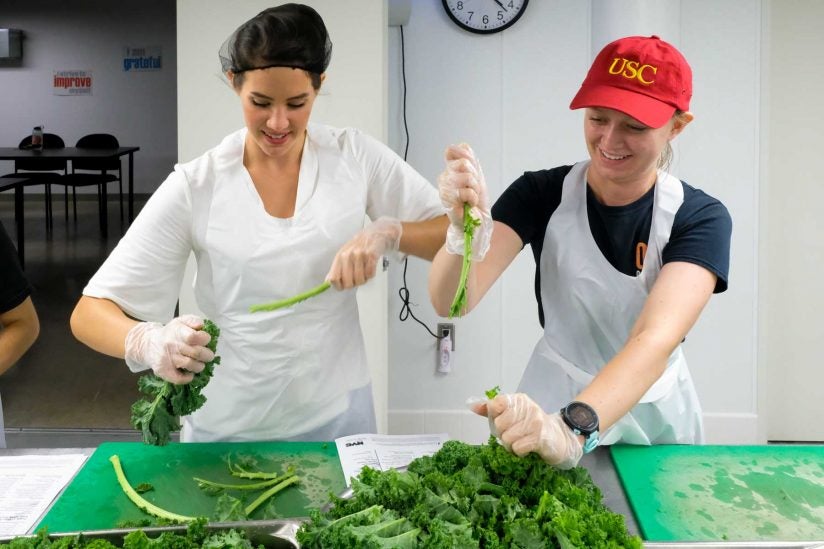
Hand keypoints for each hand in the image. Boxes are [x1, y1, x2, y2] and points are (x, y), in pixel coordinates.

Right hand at [124, 314, 214, 384]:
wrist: (149, 344)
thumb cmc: (171, 333)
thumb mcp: (180, 322)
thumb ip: (193, 320)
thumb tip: (201, 325)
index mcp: (177, 332)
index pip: (193, 336)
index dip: (204, 339)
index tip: (206, 340)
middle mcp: (171, 345)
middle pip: (196, 352)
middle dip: (208, 355)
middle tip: (208, 355)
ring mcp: (167, 359)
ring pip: (190, 365)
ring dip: (200, 366)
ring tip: (200, 364)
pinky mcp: (163, 371)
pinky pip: (178, 379)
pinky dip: (188, 378)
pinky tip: (190, 374)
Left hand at [326, 217, 401, 289]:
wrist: (376, 234)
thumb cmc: (360, 246)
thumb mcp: (345, 255)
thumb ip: (336, 269)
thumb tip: (327, 282)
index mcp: (339, 257)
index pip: (333, 278)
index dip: (339, 286)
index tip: (343, 287)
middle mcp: (348, 255)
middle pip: (348, 282)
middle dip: (354, 284)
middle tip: (357, 278)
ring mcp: (359, 255)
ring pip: (360, 280)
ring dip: (364, 279)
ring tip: (365, 272)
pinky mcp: (371, 255)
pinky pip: (370, 274)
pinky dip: (371, 275)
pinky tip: (371, 268)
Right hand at [437, 143, 491, 259]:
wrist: (477, 223)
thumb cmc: (476, 202)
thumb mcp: (477, 176)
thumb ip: (469, 158)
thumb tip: (461, 144)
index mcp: (450, 170)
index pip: (452, 151)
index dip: (466, 158)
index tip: (473, 172)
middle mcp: (444, 178)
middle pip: (463, 163)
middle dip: (474, 177)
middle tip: (473, 189)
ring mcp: (444, 190)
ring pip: (465, 177)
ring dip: (474, 189)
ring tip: (471, 198)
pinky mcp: (447, 202)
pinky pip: (465, 192)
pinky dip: (472, 198)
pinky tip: (468, 205)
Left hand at [471, 393, 582, 468]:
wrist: (559, 438)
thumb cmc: (530, 426)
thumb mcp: (512, 414)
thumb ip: (491, 410)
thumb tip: (471, 405)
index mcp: (518, 400)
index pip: (495, 405)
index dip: (495, 418)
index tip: (504, 422)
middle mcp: (527, 407)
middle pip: (498, 425)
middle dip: (503, 434)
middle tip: (514, 435)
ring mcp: (535, 422)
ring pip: (506, 438)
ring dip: (511, 445)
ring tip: (521, 442)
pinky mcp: (540, 438)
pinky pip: (517, 448)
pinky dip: (519, 452)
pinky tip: (527, 449)